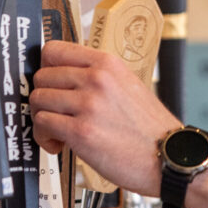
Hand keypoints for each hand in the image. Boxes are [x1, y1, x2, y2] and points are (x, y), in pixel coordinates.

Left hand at [30, 40, 180, 195]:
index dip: (45, 69)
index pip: (54, 51)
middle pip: (42, 76)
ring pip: (38, 100)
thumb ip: (98, 76)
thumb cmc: (150, 129)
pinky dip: (44, 137)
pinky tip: (59, 144)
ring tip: (59, 131)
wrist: (169, 156)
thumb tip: (64, 77)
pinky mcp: (81, 131)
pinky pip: (42, 124)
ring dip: (43, 118)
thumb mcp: (128, 85)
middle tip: (58, 114)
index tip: (50, 83)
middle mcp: (96, 79)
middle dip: (45, 97)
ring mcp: (88, 104)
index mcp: (107, 63)